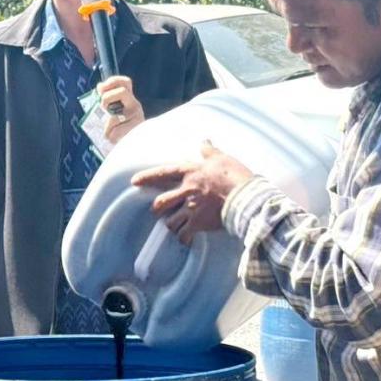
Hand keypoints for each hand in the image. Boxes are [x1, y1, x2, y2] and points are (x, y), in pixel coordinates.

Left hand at [99, 75, 144, 143]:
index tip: (100, 89)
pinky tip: (114, 139)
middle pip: (122, 91)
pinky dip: (111, 136)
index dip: (112, 81)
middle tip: (103, 108)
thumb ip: (106, 100)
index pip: (125, 82)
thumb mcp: (112, 112)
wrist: (132, 148)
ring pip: (115, 117)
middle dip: (107, 98)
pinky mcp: (136, 130)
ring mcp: (137, 117)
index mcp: (128, 99)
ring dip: (107, 126)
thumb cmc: (118, 129)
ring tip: (109, 133)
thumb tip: (99, 87)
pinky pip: (116, 132)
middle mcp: (135, 105)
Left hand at [132, 141, 254, 244]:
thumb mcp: (222, 158)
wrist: (246, 198)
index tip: (134, 182)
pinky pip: (184, 235)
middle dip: (158, 208)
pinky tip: (186, 239)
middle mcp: (187, 190)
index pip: (163, 172)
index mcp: (190, 172)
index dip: (147, 177)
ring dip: (171, 224)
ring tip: (176, 226)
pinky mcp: (198, 223)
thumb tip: (204, 141)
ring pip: (170, 221)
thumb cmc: (235, 176)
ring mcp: (191, 208)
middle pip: (161, 202)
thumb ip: (210, 151)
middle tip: (158, 210)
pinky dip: (184, 238)